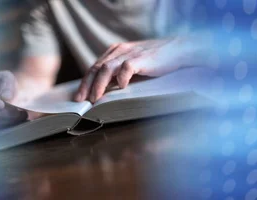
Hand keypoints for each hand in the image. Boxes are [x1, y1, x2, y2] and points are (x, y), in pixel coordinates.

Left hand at [74, 38, 202, 102]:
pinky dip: (121, 78)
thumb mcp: (132, 64)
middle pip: (96, 68)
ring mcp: (129, 54)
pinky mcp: (141, 58)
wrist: (178, 50)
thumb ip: (119, 73)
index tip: (79, 96)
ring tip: (95, 98)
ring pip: (106, 69)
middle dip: (86, 85)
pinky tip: (121, 87)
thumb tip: (104, 90)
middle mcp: (119, 51)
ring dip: (99, 85)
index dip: (85, 82)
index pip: (94, 67)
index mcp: (115, 52)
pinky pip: (126, 68)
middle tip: (80, 100)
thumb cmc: (155, 61)